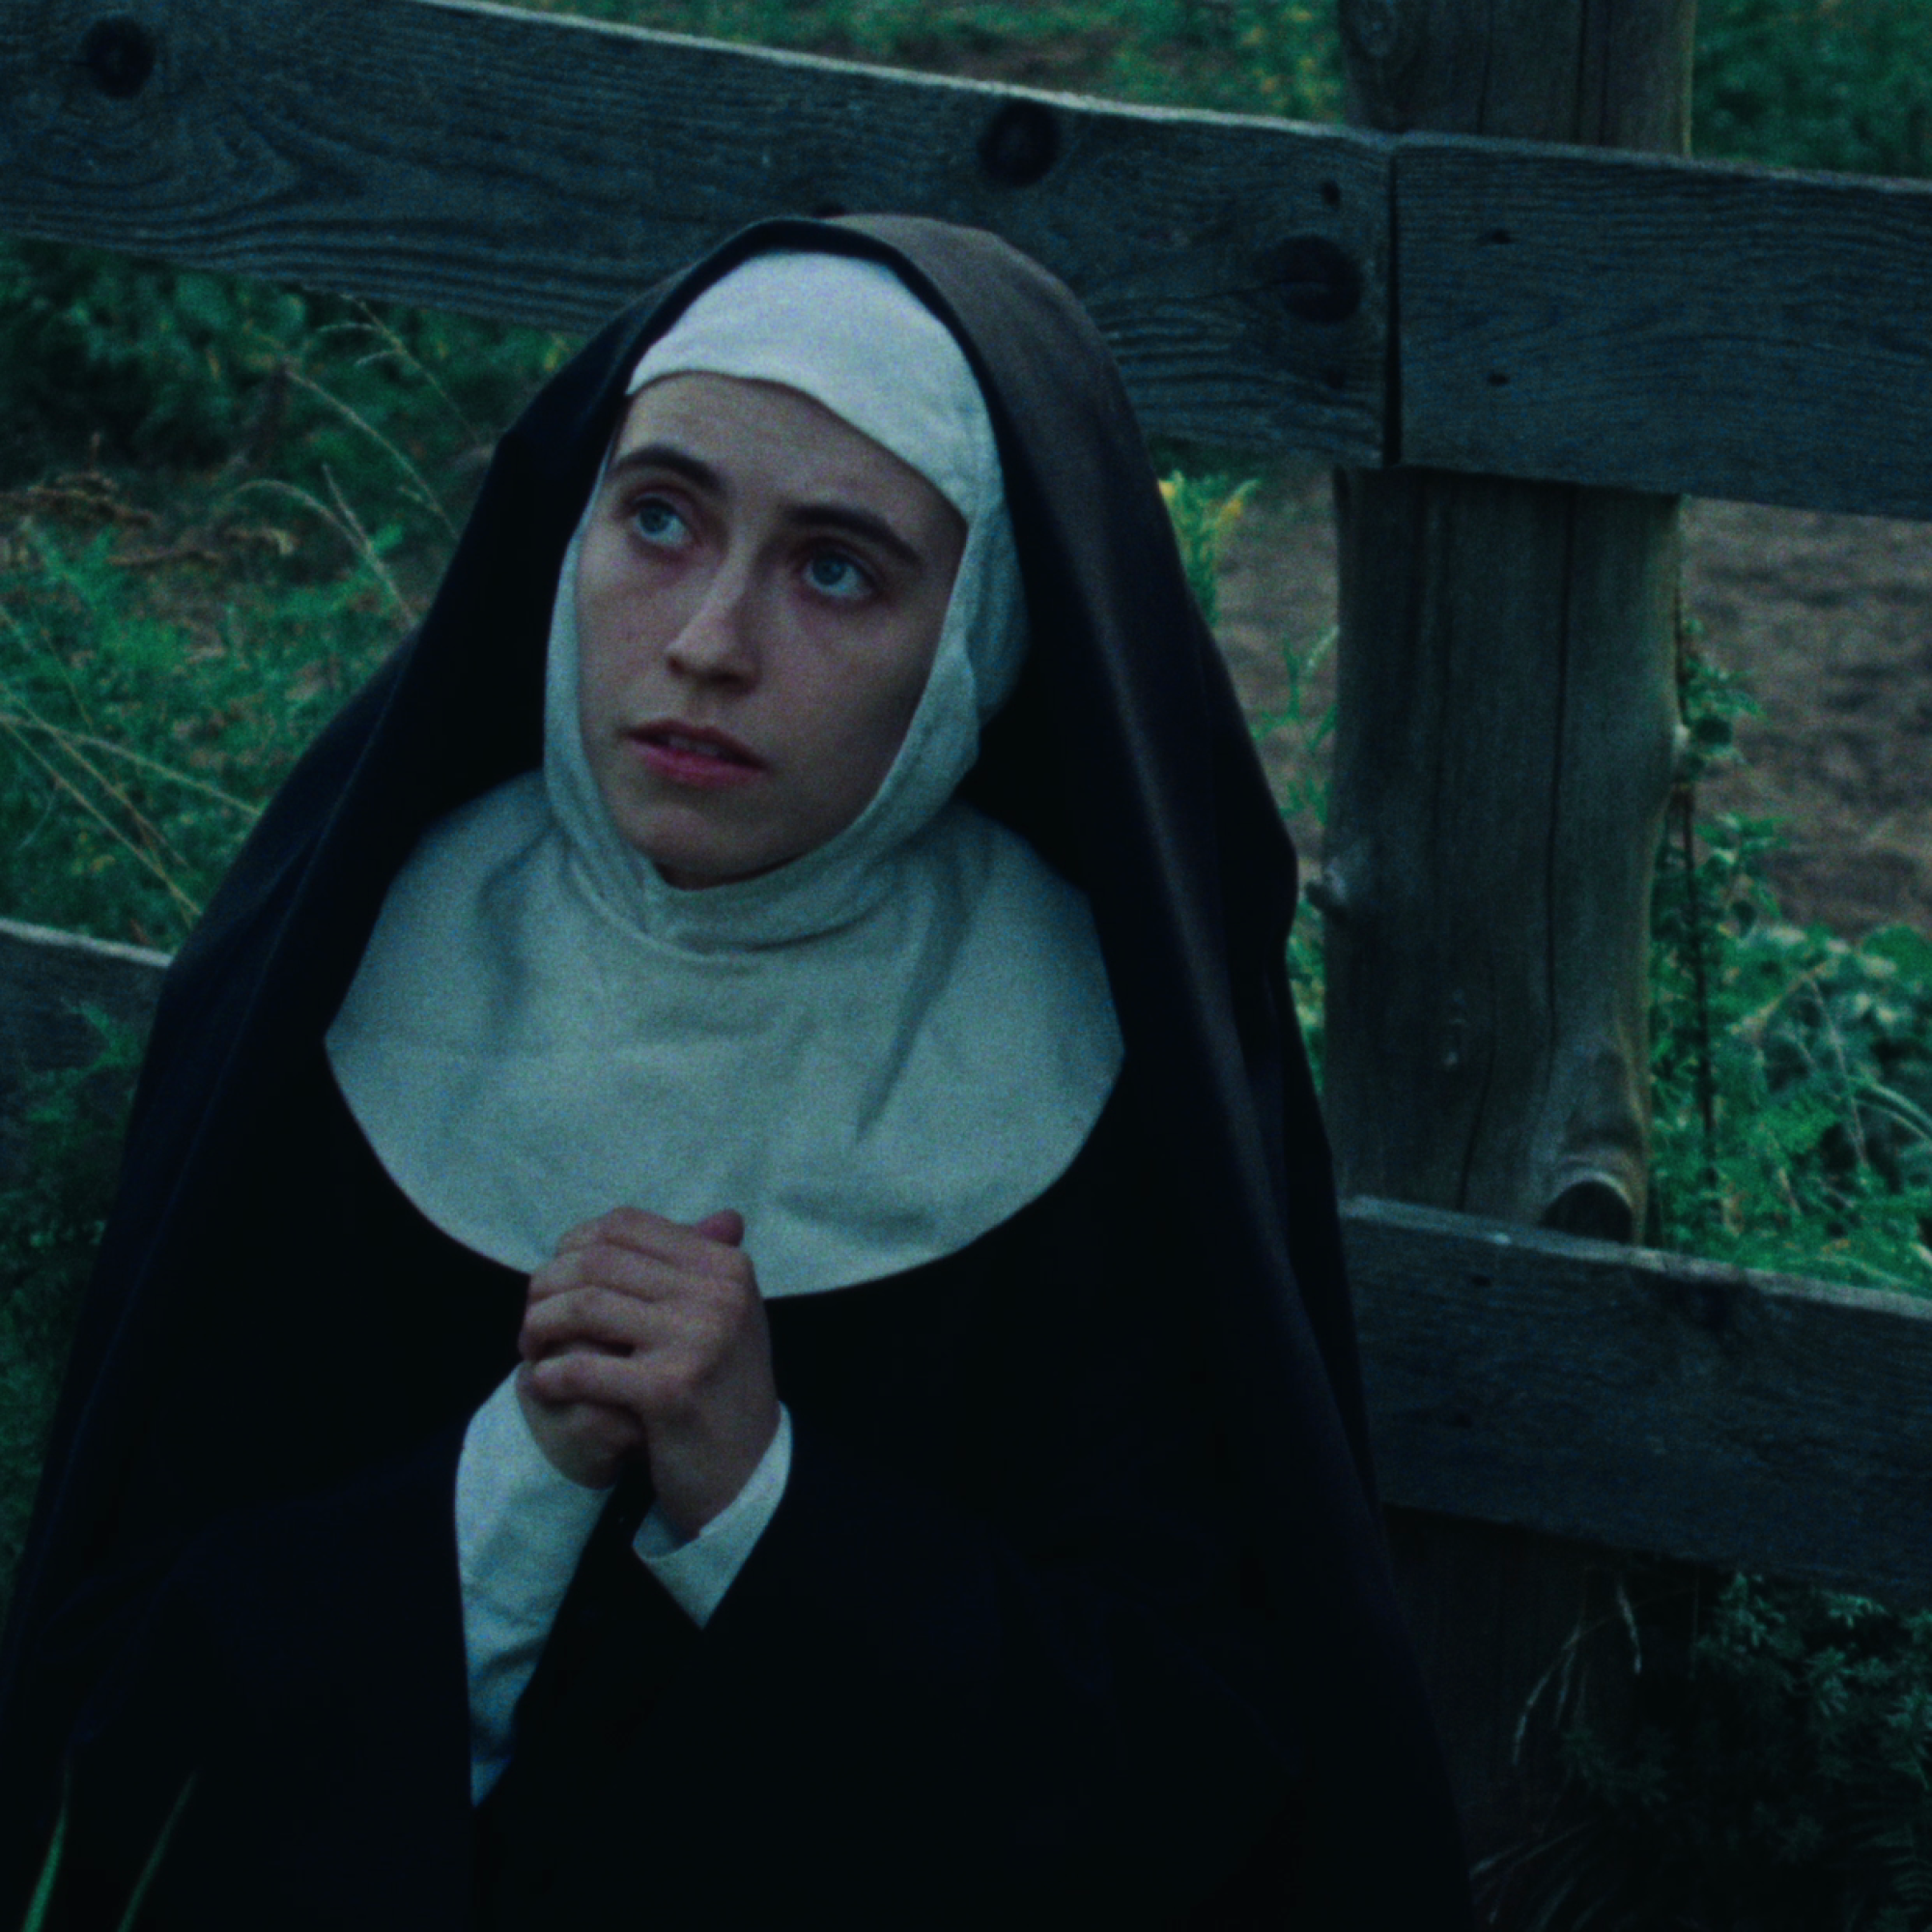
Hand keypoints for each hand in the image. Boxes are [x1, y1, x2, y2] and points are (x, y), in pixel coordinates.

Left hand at [516, 1207, 777, 1536]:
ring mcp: (697, 1340)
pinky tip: (545, 1383)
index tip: (556, 1280)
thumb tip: (720, 1214)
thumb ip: (704, 1267)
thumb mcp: (729, 1316)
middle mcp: (717, 1294)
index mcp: (725, 1266)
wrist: (749, 1472)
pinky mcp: (670, 1389)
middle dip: (547, 1286)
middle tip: (532, 1319)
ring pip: (584, 1306)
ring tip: (531, 1349)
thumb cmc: (725, 1390)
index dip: (574, 1245)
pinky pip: (584, 1367)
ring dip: (540, 1326)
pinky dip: (551, 1374)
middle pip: (597, 1261)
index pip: (625, 1225)